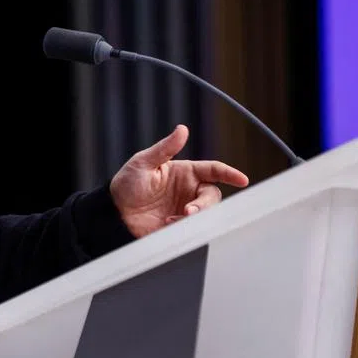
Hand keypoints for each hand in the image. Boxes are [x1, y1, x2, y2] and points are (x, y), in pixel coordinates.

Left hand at [109, 124, 249, 237]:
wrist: (114, 212)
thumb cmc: (128, 183)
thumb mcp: (143, 162)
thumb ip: (165, 148)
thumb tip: (182, 129)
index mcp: (185, 172)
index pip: (213, 170)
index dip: (229, 173)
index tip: (242, 179)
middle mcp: (189, 190)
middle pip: (213, 196)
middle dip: (205, 204)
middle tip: (189, 211)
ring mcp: (186, 209)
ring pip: (207, 214)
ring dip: (195, 217)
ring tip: (173, 219)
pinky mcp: (180, 226)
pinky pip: (194, 228)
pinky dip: (185, 228)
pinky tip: (168, 225)